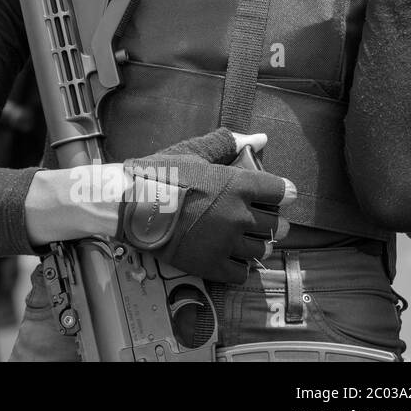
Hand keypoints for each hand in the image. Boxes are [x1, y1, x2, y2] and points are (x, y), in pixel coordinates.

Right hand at [116, 128, 295, 283]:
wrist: (129, 204)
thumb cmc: (160, 173)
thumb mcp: (192, 151)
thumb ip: (227, 143)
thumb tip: (259, 137)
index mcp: (237, 185)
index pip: (281, 191)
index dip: (281, 192)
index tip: (276, 194)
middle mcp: (238, 216)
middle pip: (276, 225)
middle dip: (272, 220)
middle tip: (258, 218)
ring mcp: (226, 243)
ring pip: (261, 250)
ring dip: (257, 243)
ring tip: (244, 238)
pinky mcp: (211, 265)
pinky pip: (241, 272)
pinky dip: (240, 265)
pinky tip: (229, 255)